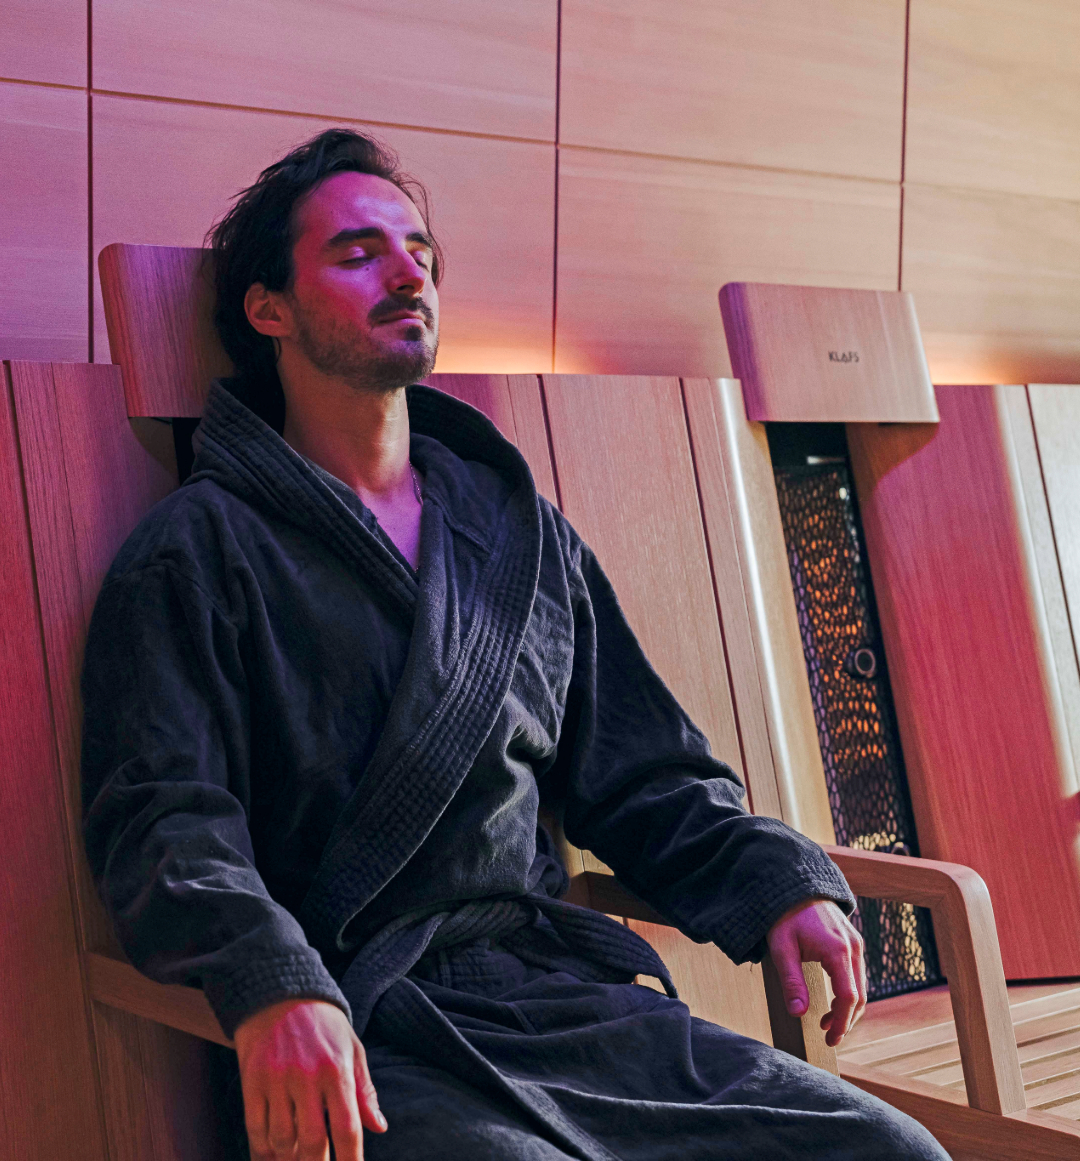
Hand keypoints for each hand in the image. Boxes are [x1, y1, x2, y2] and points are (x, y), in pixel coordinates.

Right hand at [233, 998, 386, 1159]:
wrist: (280, 992)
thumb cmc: (324, 1025)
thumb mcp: (352, 1049)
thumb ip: (364, 1091)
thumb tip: (380, 1127)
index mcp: (336, 1069)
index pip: (347, 1127)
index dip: (351, 1160)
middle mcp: (306, 1077)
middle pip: (312, 1142)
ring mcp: (276, 1080)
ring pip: (282, 1141)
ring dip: (291, 1159)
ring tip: (299, 1160)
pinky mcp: (252, 1081)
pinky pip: (255, 1130)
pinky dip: (263, 1152)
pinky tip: (274, 1157)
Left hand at [765, 897, 866, 1047]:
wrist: (794, 883)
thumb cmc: (785, 915)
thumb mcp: (781, 948)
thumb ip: (791, 982)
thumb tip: (799, 1014)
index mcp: (837, 951)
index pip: (848, 998)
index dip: (842, 1023)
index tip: (830, 1040)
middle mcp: (853, 947)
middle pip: (860, 996)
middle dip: (847, 1020)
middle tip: (829, 1037)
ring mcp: (856, 942)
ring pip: (861, 986)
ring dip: (847, 1007)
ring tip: (826, 1022)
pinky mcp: (852, 940)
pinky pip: (856, 973)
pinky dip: (849, 991)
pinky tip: (832, 1000)